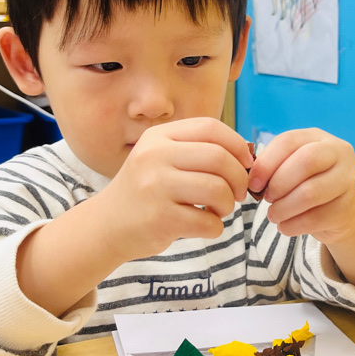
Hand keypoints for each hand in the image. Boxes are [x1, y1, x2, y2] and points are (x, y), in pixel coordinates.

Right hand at [96, 118, 253, 261]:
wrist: (107, 225)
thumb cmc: (146, 191)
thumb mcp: (161, 158)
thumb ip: (196, 150)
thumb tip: (247, 155)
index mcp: (158, 137)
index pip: (210, 127)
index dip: (237, 144)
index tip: (246, 162)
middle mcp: (154, 157)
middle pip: (219, 158)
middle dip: (239, 177)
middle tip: (239, 192)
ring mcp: (155, 187)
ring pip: (217, 190)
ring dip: (228, 204)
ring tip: (220, 209)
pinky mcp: (160, 219)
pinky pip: (208, 222)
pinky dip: (216, 227)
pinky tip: (205, 226)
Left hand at [248, 128, 354, 245]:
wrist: (340, 212)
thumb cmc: (307, 185)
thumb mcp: (292, 168)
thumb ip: (273, 167)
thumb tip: (250, 177)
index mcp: (319, 137)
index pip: (289, 141)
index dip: (266, 163)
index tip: (253, 183)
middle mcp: (339, 153)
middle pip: (306, 161)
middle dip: (278, 183)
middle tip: (267, 198)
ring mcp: (348, 180)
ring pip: (310, 192)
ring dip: (283, 208)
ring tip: (273, 215)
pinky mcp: (348, 208)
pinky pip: (316, 218)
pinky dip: (293, 225)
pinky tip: (284, 226)